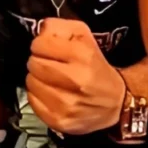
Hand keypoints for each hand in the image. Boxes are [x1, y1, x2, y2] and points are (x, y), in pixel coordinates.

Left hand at [26, 19, 125, 134]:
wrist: (116, 102)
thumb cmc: (96, 67)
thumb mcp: (84, 37)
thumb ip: (59, 27)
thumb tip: (39, 29)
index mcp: (82, 55)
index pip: (40, 44)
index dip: (40, 45)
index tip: (47, 49)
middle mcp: (76, 80)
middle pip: (34, 64)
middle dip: (38, 61)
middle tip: (48, 64)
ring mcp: (67, 104)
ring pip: (31, 83)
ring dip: (37, 79)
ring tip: (50, 79)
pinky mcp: (59, 121)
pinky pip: (32, 102)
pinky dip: (37, 96)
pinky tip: (50, 93)